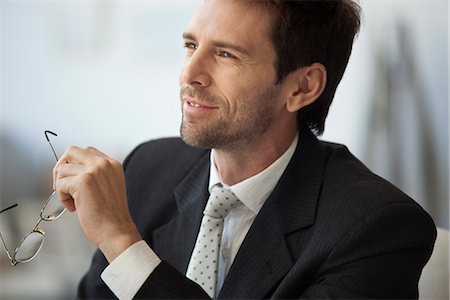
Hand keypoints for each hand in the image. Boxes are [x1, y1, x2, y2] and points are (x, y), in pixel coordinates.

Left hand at [53, 146, 141, 261]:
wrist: (116, 231)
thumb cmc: (111, 215)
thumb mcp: (109, 185)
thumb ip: (96, 174)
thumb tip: (71, 170)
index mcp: (112, 164)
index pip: (86, 151)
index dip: (75, 165)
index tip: (74, 180)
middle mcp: (104, 163)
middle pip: (71, 151)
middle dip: (62, 168)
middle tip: (64, 185)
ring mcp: (94, 170)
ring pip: (62, 168)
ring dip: (62, 185)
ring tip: (73, 201)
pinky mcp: (83, 181)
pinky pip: (60, 183)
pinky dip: (62, 196)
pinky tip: (74, 207)